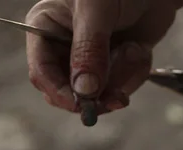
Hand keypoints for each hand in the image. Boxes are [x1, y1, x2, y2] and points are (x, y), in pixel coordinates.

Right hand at [25, 0, 179, 113]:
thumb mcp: (98, 11)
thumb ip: (89, 49)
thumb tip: (84, 89)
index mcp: (45, 29)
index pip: (41, 72)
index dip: (60, 93)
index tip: (83, 105)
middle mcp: (63, 48)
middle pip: (67, 93)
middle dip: (97, 95)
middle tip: (118, 97)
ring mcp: (89, 61)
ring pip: (98, 95)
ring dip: (123, 77)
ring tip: (135, 49)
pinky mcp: (113, 68)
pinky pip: (119, 89)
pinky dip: (135, 73)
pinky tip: (141, 50)